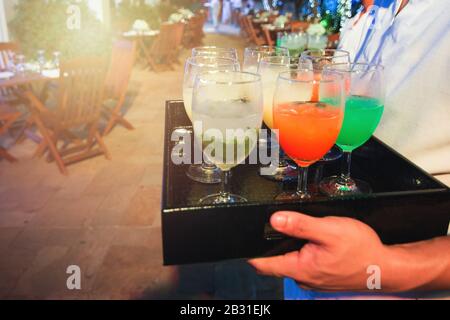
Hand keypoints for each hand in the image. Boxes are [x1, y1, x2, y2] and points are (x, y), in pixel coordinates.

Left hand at [249, 211, 392, 291]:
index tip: (245, 239)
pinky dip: (304, 252)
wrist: (386, 267)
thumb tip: (275, 219)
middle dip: (272, 245)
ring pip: (291, 262)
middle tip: (276, 226)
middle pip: (276, 262)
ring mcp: (313, 279)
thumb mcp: (330, 230)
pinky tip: (314, 242)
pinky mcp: (323, 277)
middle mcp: (304, 278)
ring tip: (297, 231)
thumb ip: (300, 225)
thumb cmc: (362, 251)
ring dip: (290, 248)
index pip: (264, 264)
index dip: (252, 252)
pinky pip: (305, 264)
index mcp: (301, 268)